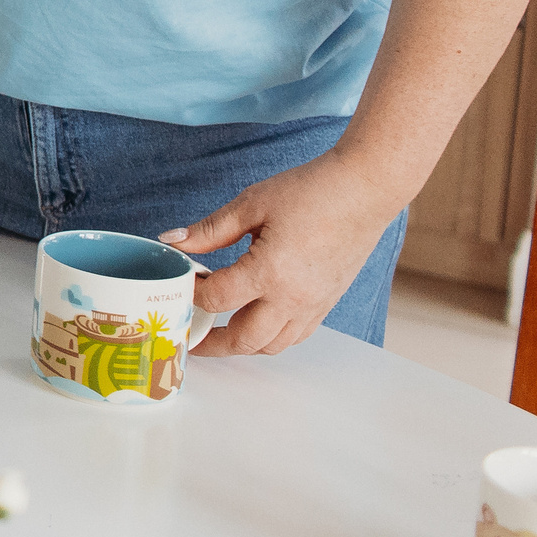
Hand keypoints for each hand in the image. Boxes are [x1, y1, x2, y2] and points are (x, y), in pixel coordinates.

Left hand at [164, 148, 406, 355]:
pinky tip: (256, 320)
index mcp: (270, 272)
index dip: (192, 292)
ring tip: (218, 330)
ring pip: (272, 345)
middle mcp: (293, 298)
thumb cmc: (310, 192)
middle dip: (211, 342)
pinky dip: (271, 336)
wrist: (363, 191)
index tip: (182, 279)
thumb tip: (172, 241)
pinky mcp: (326, 303)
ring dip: (242, 343)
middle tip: (189, 334)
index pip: (216, 299)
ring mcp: (313, 305)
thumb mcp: (251, 204)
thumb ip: (210, 230)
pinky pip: (295, 336)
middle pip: (243, 339)